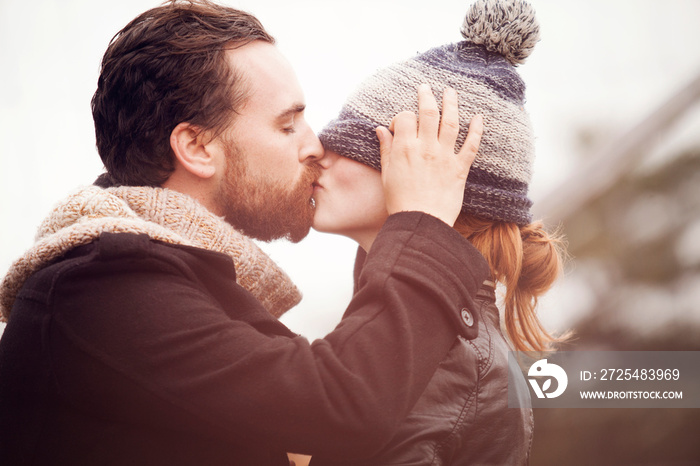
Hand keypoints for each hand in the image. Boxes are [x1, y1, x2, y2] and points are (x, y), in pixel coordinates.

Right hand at [377, 84, 482, 225]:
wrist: (421, 222)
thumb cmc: (400, 202)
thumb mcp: (386, 175)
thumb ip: (386, 150)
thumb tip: (381, 130)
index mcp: (405, 149)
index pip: (406, 118)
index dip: (402, 117)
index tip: (401, 125)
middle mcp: (426, 148)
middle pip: (429, 112)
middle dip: (427, 96)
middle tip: (427, 88)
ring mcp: (445, 157)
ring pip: (451, 122)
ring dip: (451, 103)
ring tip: (450, 91)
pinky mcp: (460, 169)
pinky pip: (471, 145)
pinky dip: (476, 130)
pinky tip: (478, 117)